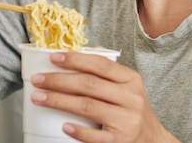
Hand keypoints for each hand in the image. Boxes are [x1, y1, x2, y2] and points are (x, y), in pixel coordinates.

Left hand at [30, 51, 178, 142]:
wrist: (152, 140)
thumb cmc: (133, 111)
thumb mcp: (128, 89)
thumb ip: (107, 78)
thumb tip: (70, 66)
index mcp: (132, 80)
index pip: (101, 65)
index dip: (75, 59)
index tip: (53, 57)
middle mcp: (131, 98)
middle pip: (89, 85)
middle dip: (59, 80)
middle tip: (39, 79)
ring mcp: (126, 120)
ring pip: (87, 106)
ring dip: (59, 101)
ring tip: (40, 97)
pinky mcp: (119, 141)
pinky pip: (94, 136)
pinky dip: (77, 130)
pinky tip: (63, 126)